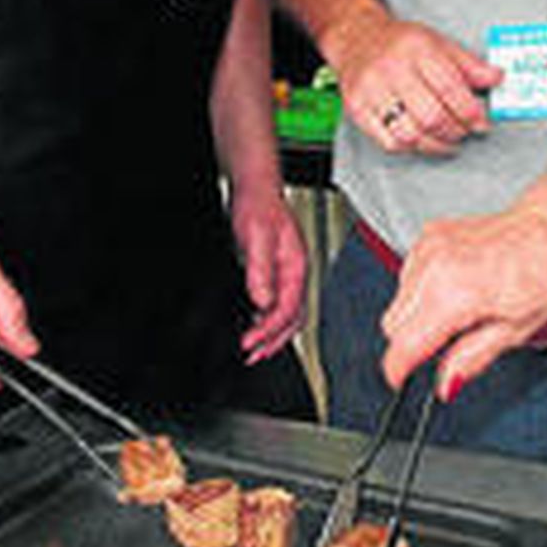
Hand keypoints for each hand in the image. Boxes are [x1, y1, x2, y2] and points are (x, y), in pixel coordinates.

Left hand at [228, 183, 310, 361]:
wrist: (257, 189)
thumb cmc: (259, 207)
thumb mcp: (256, 238)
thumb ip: (261, 270)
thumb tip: (262, 301)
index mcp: (296, 266)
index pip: (288, 309)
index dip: (269, 330)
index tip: (250, 342)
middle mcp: (297, 272)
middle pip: (294, 318)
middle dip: (275, 341)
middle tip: (254, 356)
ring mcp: (289, 273)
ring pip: (289, 314)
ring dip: (273, 334)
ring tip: (255, 350)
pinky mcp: (278, 272)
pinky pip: (280, 303)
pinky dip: (269, 320)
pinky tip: (256, 324)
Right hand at [336, 15, 503, 156]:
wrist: (357, 37)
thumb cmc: (400, 42)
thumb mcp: (439, 43)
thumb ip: (469, 64)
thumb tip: (497, 78)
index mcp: (417, 49)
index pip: (450, 88)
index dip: (471, 112)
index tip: (481, 122)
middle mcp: (392, 69)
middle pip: (431, 115)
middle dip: (456, 130)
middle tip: (466, 131)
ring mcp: (371, 91)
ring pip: (410, 134)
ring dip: (437, 144)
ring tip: (449, 139)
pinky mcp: (358, 109)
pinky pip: (390, 142)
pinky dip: (413, 147)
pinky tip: (424, 140)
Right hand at [380, 205, 546, 397]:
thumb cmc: (545, 271)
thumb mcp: (517, 329)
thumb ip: (472, 358)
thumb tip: (446, 384)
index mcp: (455, 293)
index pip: (404, 344)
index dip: (399, 370)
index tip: (402, 381)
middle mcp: (435, 266)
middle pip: (393, 324)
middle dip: (413, 342)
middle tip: (450, 342)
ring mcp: (429, 246)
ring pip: (399, 301)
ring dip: (418, 315)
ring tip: (462, 308)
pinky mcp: (429, 234)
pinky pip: (409, 275)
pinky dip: (423, 289)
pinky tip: (457, 285)